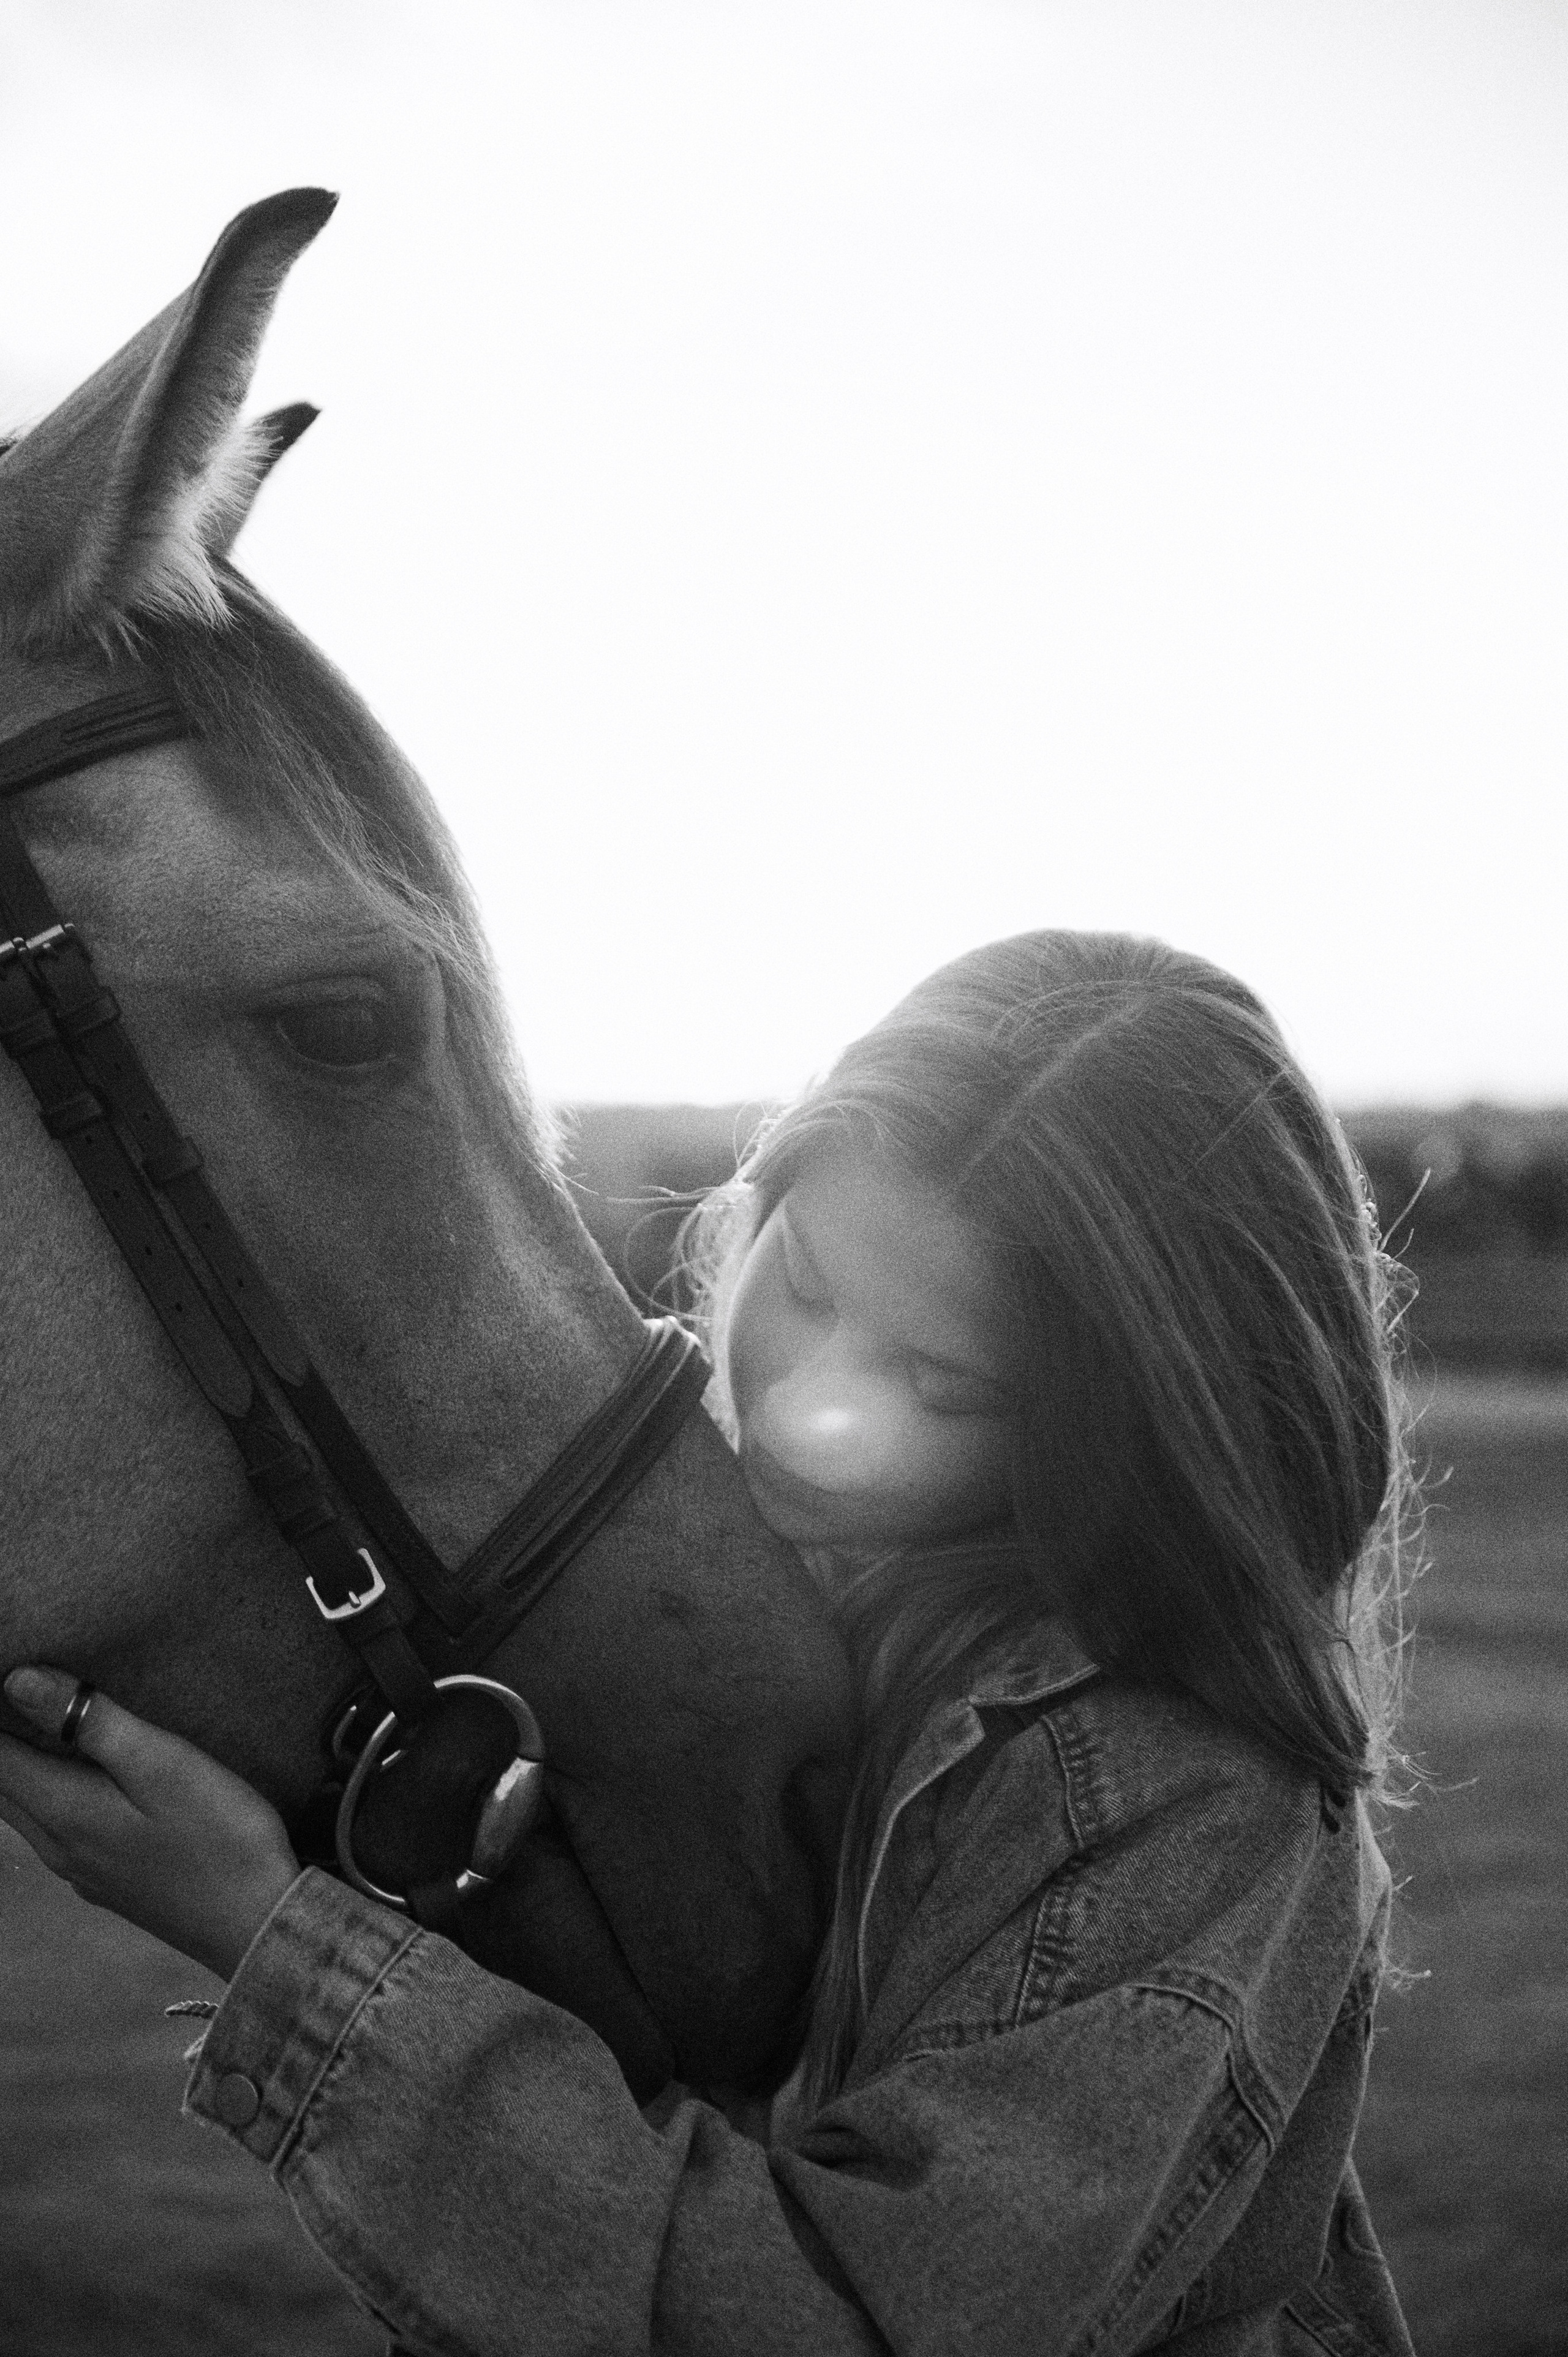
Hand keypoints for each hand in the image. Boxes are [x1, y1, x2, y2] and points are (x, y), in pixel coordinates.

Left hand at [0, 1666, 300, 1979]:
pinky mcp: (104, 1881)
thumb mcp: (163, 1764)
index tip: (8, 1674)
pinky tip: (82, 1775)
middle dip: (4, 1738)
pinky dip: (46, 1791)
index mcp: (63, 1810)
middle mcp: (56, 1846)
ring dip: (19, 1764)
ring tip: (43, 1721)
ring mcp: (79, 1870)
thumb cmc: (218, 1838)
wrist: (259, 1925)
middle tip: (19, 1691)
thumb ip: (91, 1723)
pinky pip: (52, 1827)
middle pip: (0, 1784)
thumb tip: (19, 1680)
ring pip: (23, 1808)